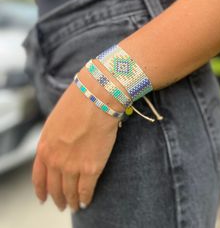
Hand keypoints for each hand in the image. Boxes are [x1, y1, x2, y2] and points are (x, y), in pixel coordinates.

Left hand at [32, 67, 122, 211]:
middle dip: (58, 199)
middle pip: (55, 188)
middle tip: (62, 204)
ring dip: (72, 202)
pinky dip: (86, 198)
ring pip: (70, 192)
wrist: (95, 98)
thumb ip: (53, 141)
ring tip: (74, 206)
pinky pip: (87, 190)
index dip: (42, 191)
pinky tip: (86, 201)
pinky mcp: (92, 168)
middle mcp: (56, 161)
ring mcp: (73, 166)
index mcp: (44, 148)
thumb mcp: (54, 122)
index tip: (44, 198)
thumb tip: (57, 150)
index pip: (39, 178)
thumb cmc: (77, 104)